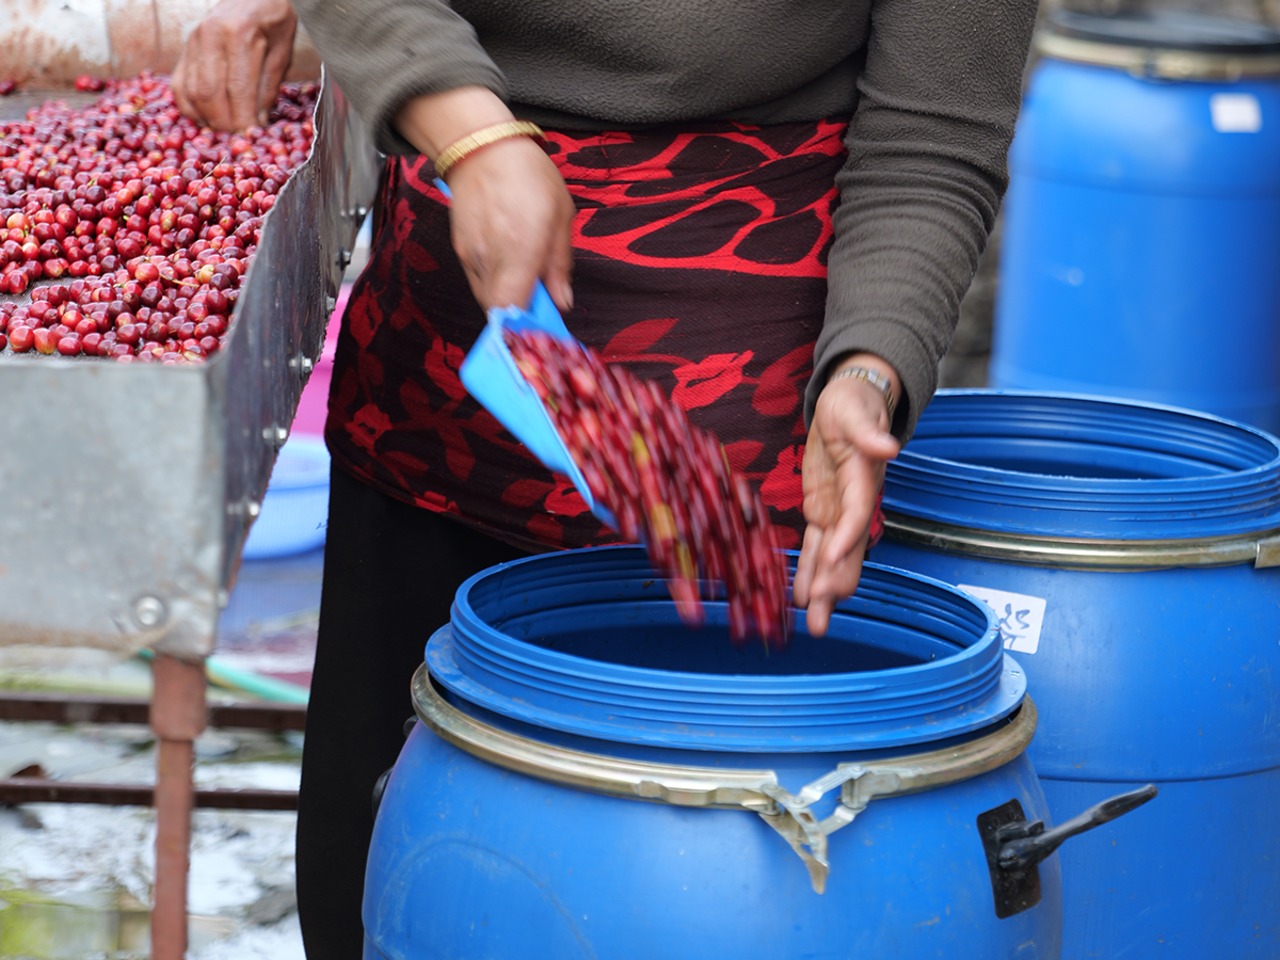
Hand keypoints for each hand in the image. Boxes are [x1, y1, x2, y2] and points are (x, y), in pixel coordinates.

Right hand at [171, 0, 297, 130]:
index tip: (252, 140)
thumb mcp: (282, 53)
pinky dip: (192, 108)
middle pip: (209, 95)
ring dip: (208, 120)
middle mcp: (209, 36)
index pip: (238, 90)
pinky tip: (209, 119)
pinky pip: (180, 86)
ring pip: (191, 93)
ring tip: (228, 131)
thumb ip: (268, 88)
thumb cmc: (274, 22)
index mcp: (238, 34)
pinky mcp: (184, 49)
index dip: (244, 121)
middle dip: (225, 125)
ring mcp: (192, 42)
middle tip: (240, 141)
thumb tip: (257, 126)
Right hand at [445, 142, 575, 312]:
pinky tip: (507, 260)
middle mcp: (491, 258)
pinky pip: (477, 280)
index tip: (544, 319)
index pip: (512, 309)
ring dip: (507, 296)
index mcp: (521, 250)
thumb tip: (562, 302)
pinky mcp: (459, 250)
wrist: (482, 148)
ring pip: (486, 297)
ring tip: (524, 273)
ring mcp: (470, 255)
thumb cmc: (530, 177)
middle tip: (539, 297)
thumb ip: (560, 265)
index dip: (526, 323)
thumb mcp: (561, 216)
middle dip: (520, 311)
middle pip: (499, 309)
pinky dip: (494, 282)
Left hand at [792, 358, 901, 636]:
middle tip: (822, 614)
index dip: (847, 536)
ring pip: (832, 555)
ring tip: (815, 624)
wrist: (851, 401)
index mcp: (863, 477)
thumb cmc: (854, 403)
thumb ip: (869, 431)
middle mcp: (854, 501)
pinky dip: (810, 570)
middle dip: (836, 580)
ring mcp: (838, 509)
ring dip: (824, 588)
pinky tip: (801, 599)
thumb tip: (890, 446)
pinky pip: (816, 545)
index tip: (833, 559)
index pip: (856, 512)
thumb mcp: (856, 409)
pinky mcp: (822, 510)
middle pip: (848, 547)